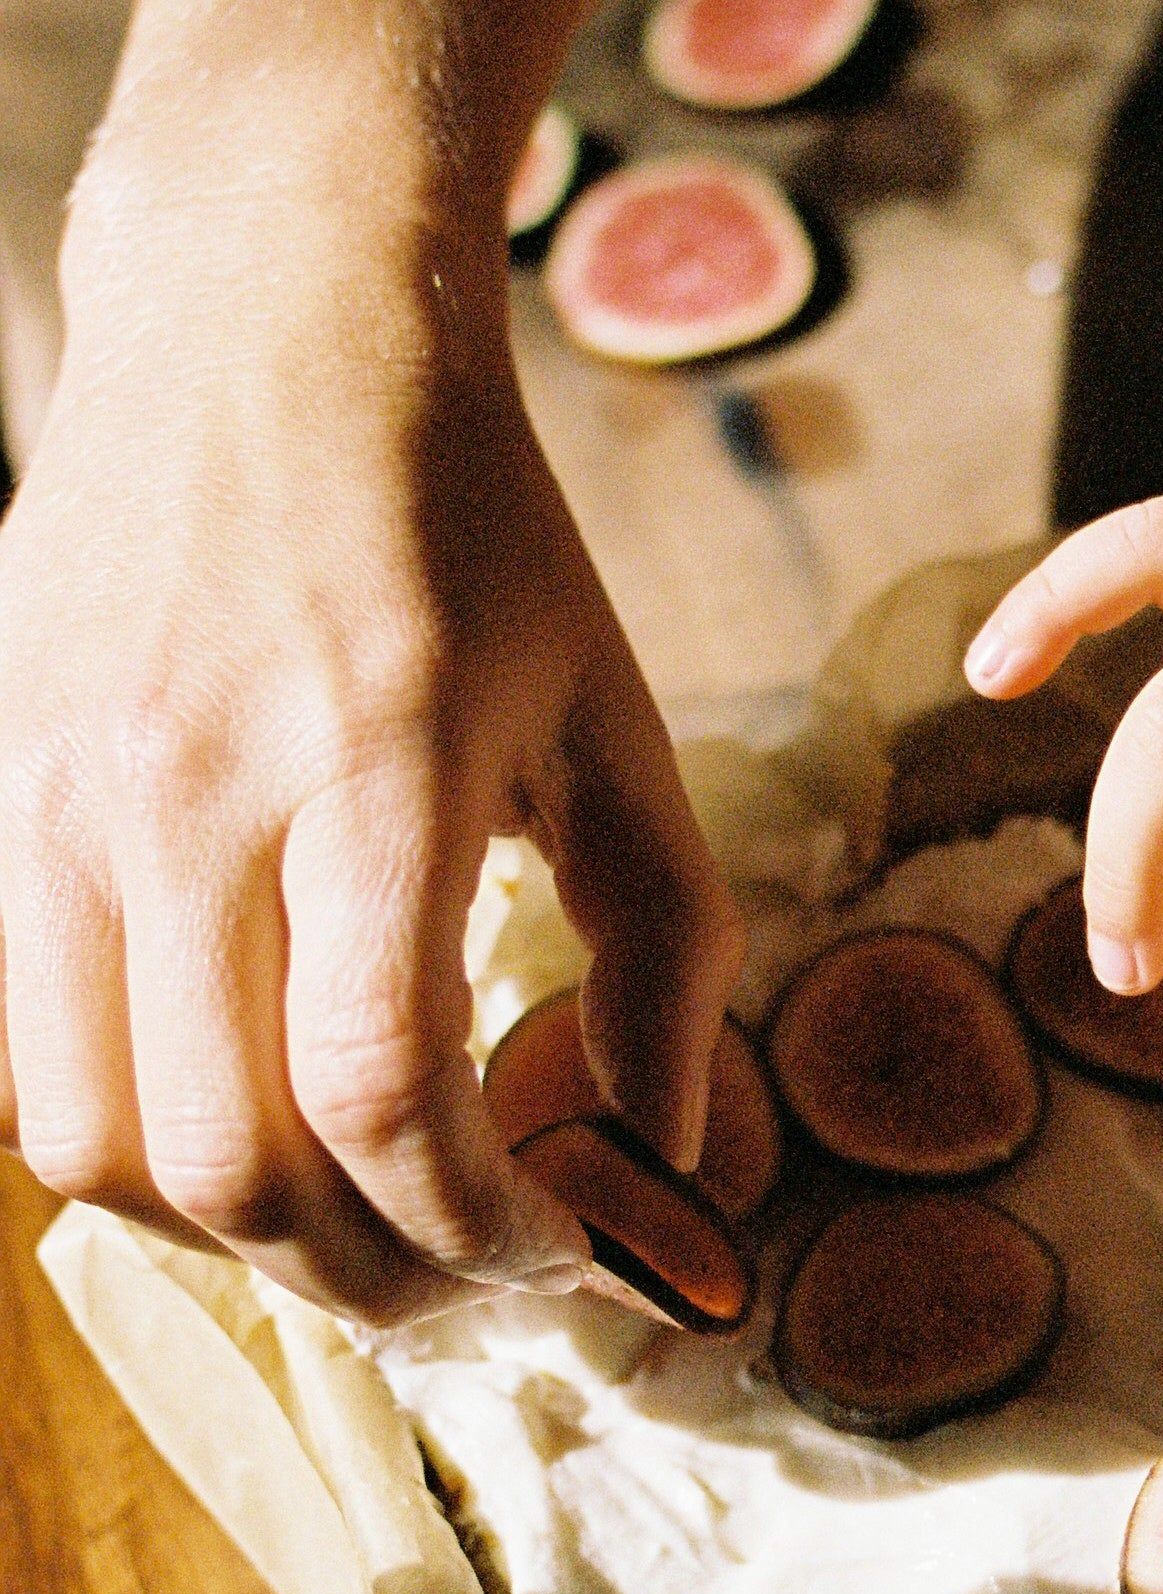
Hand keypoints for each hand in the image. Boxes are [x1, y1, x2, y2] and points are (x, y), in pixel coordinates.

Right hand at [0, 151, 739, 1321]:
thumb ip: (666, 942)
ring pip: (102, 1148)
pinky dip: (145, 1151)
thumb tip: (667, 1158)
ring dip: (239, 1241)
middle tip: (470, 1280)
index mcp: (371, 761)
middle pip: (230, 1162)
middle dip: (370, 1275)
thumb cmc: (471, 522)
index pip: (381, 1095)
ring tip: (358, 1228)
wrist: (261, 313)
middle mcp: (184, 793)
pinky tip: (257, 1129)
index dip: (481, 1226)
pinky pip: (31, 1064)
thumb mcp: (613, 713)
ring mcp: (57, 800)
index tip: (564, 1247)